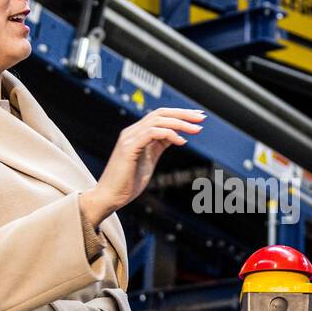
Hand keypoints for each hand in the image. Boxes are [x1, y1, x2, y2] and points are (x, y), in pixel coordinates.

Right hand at [89, 107, 204, 214]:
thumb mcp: (149, 160)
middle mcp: (132, 132)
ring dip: (180, 123)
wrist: (109, 197)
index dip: (179, 114)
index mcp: (137, 134)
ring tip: (196, 130)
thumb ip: (159, 146)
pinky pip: (152, 133)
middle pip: (161, 113)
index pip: (160, 116)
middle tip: (202, 119)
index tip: (197, 117)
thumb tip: (176, 136)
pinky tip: (181, 142)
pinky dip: (169, 134)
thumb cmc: (127, 182)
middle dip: (183, 114)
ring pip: (158, 120)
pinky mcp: (128, 147)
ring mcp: (129, 138)